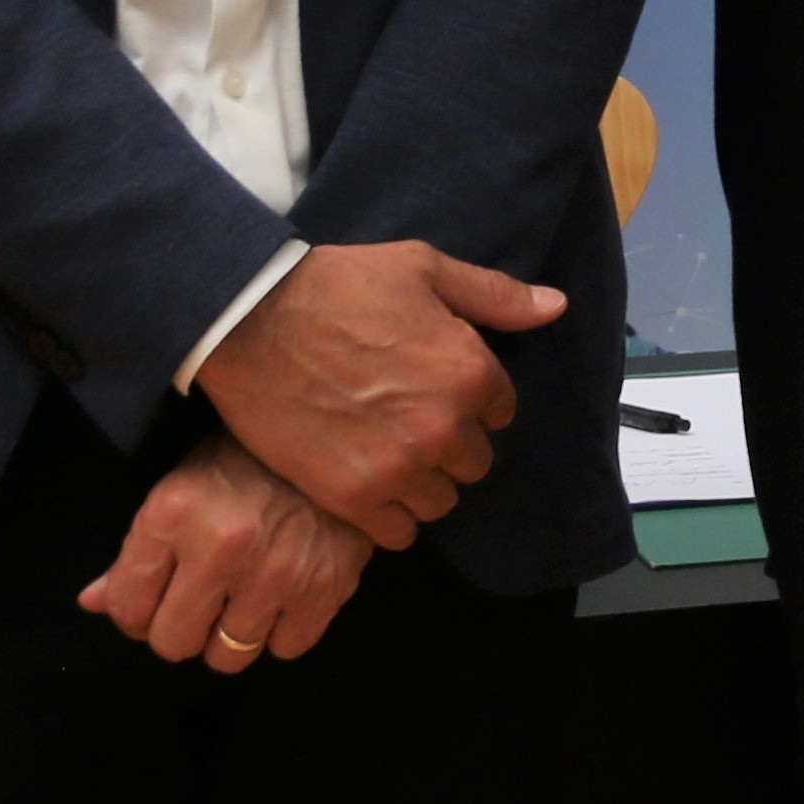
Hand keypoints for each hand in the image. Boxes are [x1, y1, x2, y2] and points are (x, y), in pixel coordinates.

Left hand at [77, 433, 374, 671]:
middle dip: (180, 630)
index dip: (135, 613)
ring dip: (229, 636)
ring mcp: (276, 572)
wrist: (333, 437)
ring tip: (240, 600)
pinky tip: (281, 596)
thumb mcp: (179, 490)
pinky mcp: (324, 588)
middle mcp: (221, 547)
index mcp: (173, 514)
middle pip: (173, 643)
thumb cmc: (244, 461)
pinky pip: (285, 649)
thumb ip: (133, 554)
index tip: (153, 601)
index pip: (127, 608)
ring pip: (228, 656)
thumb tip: (92, 604)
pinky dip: (280, 632)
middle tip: (197, 604)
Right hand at [196, 238, 566, 550]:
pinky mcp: (352, 497)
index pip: (501, 410)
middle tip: (403, 419)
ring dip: (421, 483)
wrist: (248, 319)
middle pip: (474, 461)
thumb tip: (555, 307)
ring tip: (384, 453)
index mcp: (470, 371)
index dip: (469, 398)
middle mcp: (444, 427)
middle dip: (448, 443)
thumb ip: (494, 295)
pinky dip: (389, 516)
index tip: (432, 387)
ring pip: (440, 501)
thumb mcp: (423, 268)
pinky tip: (367, 484)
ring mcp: (399, 468)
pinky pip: (398, 534)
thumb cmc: (337, 285)